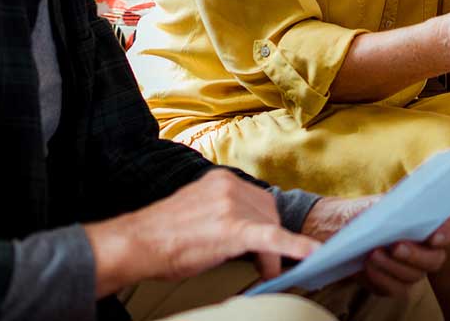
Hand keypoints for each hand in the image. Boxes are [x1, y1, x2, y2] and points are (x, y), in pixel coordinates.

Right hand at [85, 169, 319, 296]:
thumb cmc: (162, 234)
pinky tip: (312, 255)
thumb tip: (249, 233)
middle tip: (267, 263)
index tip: (270, 242)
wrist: (136, 244)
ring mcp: (231, 205)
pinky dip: (295, 247)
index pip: (258, 200)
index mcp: (221, 180)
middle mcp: (229, 186)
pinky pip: (272, 237)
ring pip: (269, 227)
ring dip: (272, 251)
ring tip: (264, 269)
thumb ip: (224, 212)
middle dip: (270, 238)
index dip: (266, 224)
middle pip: (268, 212)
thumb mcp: (198, 210)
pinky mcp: (233, 229)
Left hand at [302, 197, 449, 297]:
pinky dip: (381, 277)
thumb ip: (401, 200)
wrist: (340, 229)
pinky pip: (395, 289)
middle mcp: (427, 250)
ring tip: (373, 253)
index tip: (434, 236)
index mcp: (431, 225)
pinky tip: (368, 266)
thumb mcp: (382, 201)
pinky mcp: (393, 285)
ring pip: (413, 277)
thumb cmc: (366, 212)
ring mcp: (411, 270)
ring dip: (393, 266)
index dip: (449, 235)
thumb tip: (412, 197)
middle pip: (435, 260)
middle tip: (396, 246)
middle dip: (416, 255)